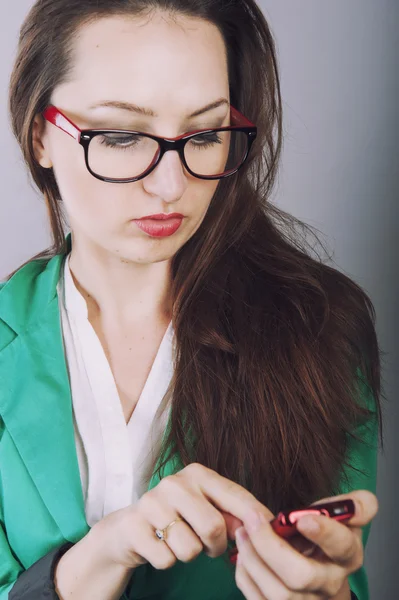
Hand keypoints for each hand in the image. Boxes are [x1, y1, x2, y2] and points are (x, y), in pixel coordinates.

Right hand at [94, 462, 270, 569]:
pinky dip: (167, 562)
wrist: (128, 529)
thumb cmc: (176, 518)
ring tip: (179, 542)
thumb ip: (232, 515)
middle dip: (215, 545)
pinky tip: (159, 547)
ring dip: (189, 555)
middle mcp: (174, 482)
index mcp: (197, 473)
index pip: (235, 496)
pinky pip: (166, 560)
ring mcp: (151, 502)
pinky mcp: (133, 526)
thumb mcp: (204, 508)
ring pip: (190, 548)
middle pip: (213, 527)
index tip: (270, 531)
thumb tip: (262, 526)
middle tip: (207, 545)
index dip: (256, 517)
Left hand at [233, 489, 377, 598]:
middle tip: (252, 519)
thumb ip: (353, 505)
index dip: (324, 533)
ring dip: (253, 559)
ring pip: (278, 592)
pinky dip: (246, 576)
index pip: (341, 546)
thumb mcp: (344, 520)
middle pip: (300, 576)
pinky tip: (243, 554)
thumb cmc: (327, 540)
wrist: (321, 576)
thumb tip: (355, 504)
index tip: (301, 519)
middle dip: (270, 546)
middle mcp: (329, 584)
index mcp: (347, 555)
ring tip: (243, 532)